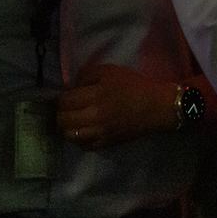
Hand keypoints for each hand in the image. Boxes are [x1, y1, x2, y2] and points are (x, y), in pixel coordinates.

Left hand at [56, 63, 173, 148]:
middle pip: (62, 121)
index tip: (66, 95)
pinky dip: (78, 139)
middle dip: (60, 113)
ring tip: (71, 120)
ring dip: (66, 127)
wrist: (156, 107)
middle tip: (66, 108)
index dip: (60, 98)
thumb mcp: (109, 71)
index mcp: (96, 97)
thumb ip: (86, 76)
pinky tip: (82, 130)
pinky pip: (83, 146)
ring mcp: (100, 133)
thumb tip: (71, 88)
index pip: (64, 102)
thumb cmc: (133, 86)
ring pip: (69, 136)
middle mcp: (95, 118)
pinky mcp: (106, 144)